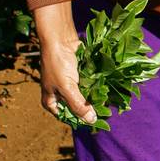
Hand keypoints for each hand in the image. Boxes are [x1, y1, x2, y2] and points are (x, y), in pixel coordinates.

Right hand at [34, 2, 95, 123]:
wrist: (60, 39)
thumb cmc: (57, 64)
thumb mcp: (66, 87)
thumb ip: (78, 105)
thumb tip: (91, 120)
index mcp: (51, 102)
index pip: (68, 117)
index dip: (81, 120)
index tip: (97, 121)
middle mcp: (60, 96)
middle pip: (77, 108)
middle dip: (90, 108)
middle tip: (105, 112)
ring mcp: (70, 86)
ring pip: (85, 97)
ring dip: (95, 98)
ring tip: (108, 102)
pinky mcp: (79, 77)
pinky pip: (89, 86)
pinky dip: (96, 88)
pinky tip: (106, 91)